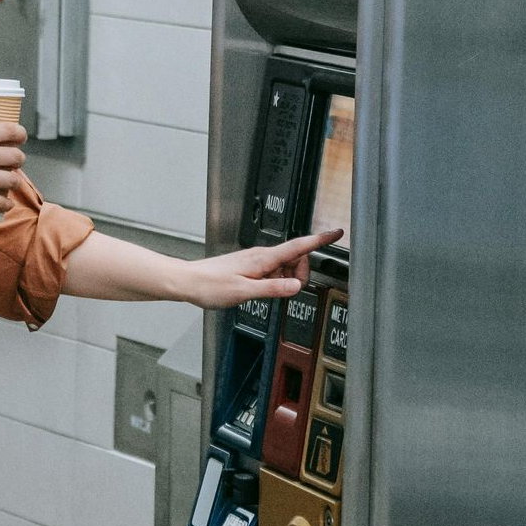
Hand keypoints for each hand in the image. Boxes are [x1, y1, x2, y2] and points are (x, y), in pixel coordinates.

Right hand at [0, 123, 25, 215]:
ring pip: (13, 180)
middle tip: (13, 163)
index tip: (21, 137)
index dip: (20, 134)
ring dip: (14, 182)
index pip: (8, 130)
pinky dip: (5, 205)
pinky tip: (4, 204)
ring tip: (10, 183)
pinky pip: (0, 203)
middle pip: (15, 156)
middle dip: (18, 159)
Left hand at [174, 229, 343, 308]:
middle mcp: (261, 255)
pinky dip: (274, 281)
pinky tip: (260, 290)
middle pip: (295, 259)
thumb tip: (296, 286)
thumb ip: (273, 288)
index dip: (319, 240)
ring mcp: (255, 260)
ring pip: (284, 267)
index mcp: (262, 259)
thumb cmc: (211, 286)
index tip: (336, 233)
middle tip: (285, 290)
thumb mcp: (245, 292)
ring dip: (284, 280)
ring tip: (264, 292)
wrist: (189, 282)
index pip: (298, 247)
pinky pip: (272, 271)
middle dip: (299, 274)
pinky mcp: (250, 266)